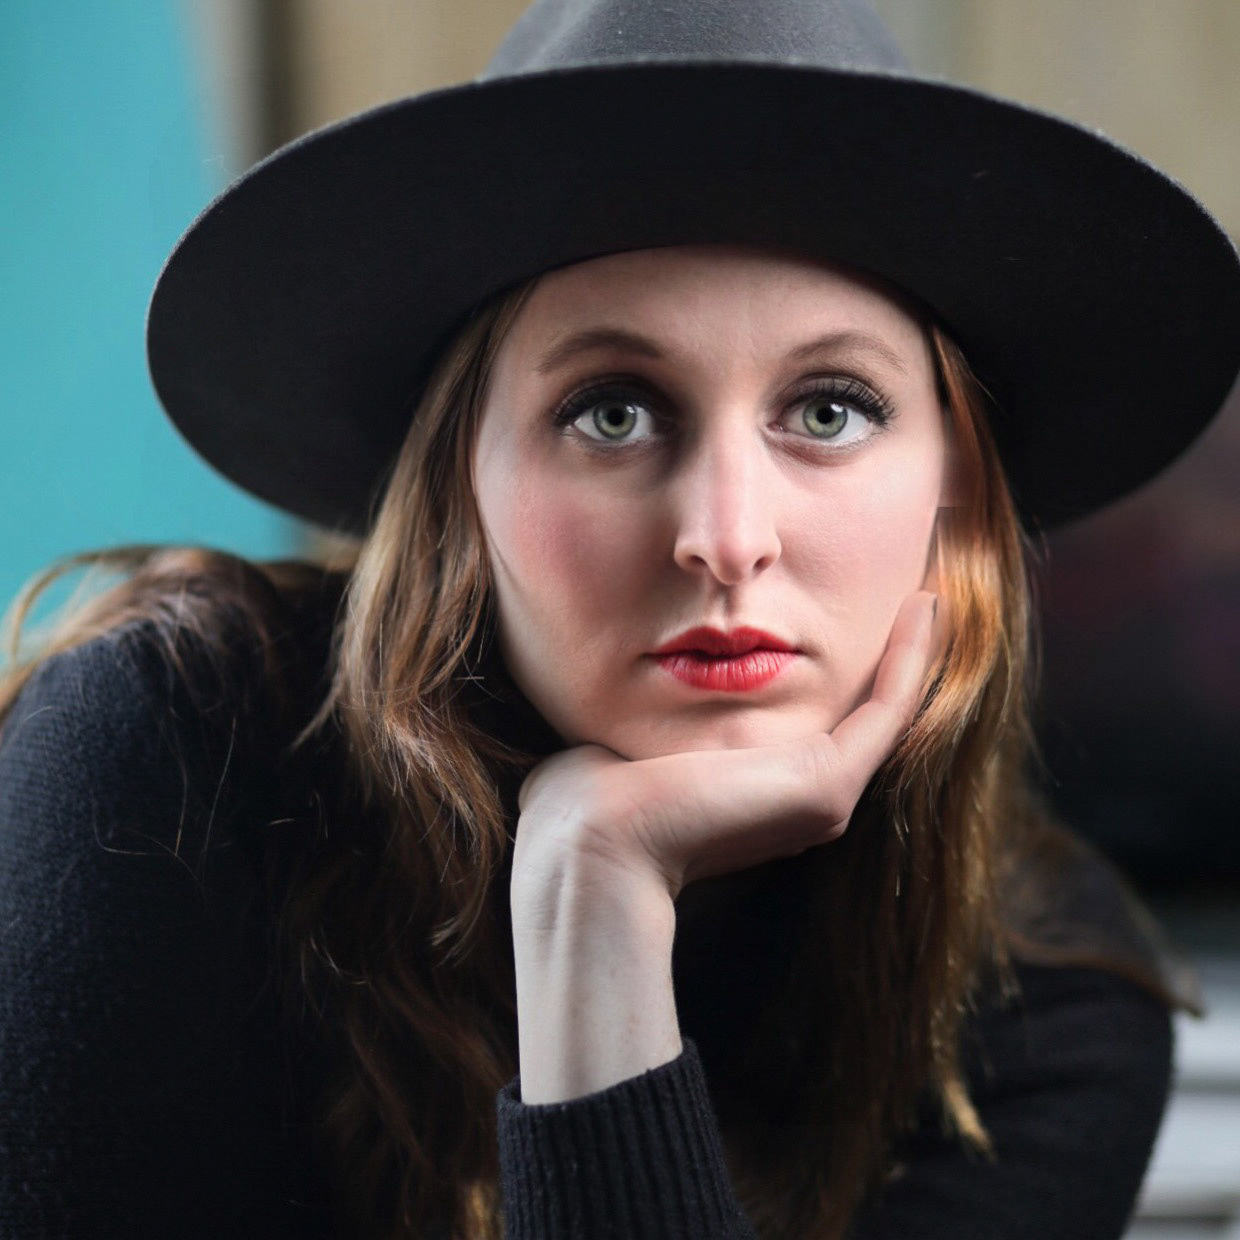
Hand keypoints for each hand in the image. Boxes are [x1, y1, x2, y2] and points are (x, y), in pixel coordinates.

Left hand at [515, 590, 938, 898]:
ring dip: (912, 651)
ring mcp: (819, 800)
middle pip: (857, 717)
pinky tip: (927, 602)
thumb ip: (644, 718)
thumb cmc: (587, 796)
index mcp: (753, 798)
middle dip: (886, 655)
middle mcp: (797, 804)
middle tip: (916, 594)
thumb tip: (623, 691)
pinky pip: (888, 707)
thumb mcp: (628, 737)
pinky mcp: (826, 785)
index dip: (838, 672)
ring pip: (884, 710)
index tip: (847, 613)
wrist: (590, 841)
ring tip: (930, 592)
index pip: (815, 726)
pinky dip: (912, 656)